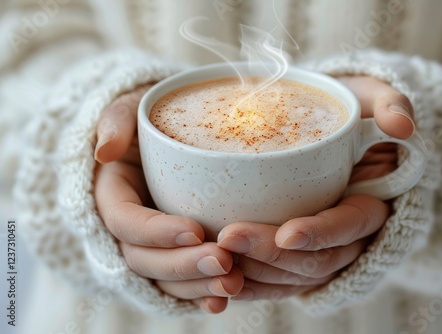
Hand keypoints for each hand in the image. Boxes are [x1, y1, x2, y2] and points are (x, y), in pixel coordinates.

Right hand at [93, 84, 243, 312]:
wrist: (166, 139)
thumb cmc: (149, 120)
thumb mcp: (130, 109)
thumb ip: (116, 122)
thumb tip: (104, 152)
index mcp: (113, 197)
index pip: (127, 222)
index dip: (156, 231)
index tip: (194, 228)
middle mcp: (129, 229)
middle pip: (145, 259)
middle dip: (183, 264)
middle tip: (223, 261)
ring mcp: (151, 246)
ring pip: (164, 278)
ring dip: (196, 285)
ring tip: (233, 283)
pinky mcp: (173, 254)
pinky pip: (183, 282)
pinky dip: (201, 295)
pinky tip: (227, 298)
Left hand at [217, 76, 414, 300]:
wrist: (327, 132)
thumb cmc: (347, 115)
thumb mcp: (371, 98)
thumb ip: (389, 104)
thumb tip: (401, 126)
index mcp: (369, 204)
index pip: (348, 226)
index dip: (321, 233)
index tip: (287, 232)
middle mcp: (345, 237)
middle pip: (313, 261)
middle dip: (271, 254)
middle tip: (228, 237)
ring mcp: (317, 250)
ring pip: (289, 278)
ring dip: (253, 274)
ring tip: (213, 257)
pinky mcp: (293, 255)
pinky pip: (272, 281)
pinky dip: (246, 282)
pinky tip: (214, 277)